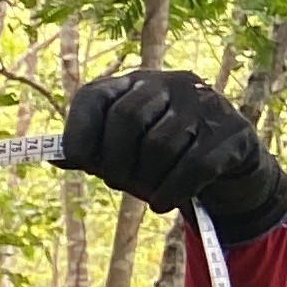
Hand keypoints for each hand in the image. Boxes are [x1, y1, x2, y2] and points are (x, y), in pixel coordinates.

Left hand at [61, 69, 286, 243]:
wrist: (230, 164)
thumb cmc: (165, 157)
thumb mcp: (126, 151)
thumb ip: (92, 153)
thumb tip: (55, 157)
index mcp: (134, 84)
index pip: (93, 97)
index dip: (80, 133)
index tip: (83, 162)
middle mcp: (169, 84)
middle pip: (127, 119)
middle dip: (117, 162)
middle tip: (121, 184)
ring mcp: (204, 104)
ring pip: (160, 145)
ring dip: (147, 181)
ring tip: (149, 193)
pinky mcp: (232, 132)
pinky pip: (191, 167)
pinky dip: (170, 192)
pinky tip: (163, 202)